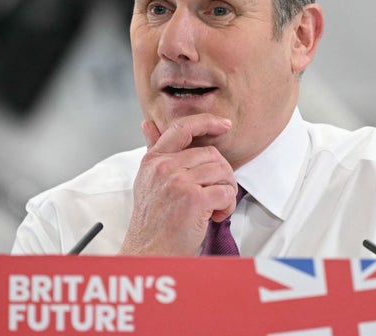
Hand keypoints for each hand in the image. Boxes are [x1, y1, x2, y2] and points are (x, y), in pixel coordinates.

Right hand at [119, 113, 237, 254]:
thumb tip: (147, 123)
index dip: (206, 122)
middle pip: (212, 154)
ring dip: (226, 191)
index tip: (224, 124)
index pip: (182, 128)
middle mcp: (164, 168)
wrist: (149, 254)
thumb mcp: (147, 181)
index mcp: (153, 160)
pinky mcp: (194, 199)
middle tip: (216, 194)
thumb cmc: (152, 222)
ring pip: (222, 172)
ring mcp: (178, 182)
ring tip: (214, 207)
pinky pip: (226, 192)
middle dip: (222, 174)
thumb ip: (153, 150)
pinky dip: (227, 206)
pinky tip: (215, 216)